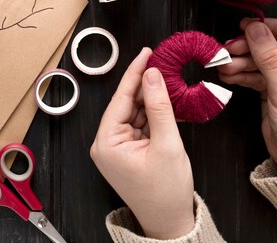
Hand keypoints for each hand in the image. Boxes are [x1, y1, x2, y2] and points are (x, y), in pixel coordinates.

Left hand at [90, 48, 194, 238]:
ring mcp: (117, 147)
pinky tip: (167, 100)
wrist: (170, 223)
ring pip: (135, 112)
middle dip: (145, 84)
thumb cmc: (166, 192)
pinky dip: (154, 113)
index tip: (146, 53)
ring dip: (152, 98)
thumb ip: (160, 107)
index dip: (135, 73)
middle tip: (162, 62)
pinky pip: (140, 124)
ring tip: (169, 78)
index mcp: (106, 143)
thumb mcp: (167, 145)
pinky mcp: (128, 150)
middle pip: (127, 104)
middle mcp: (106, 144)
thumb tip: (153, 76)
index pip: (120, 98)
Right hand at [218, 18, 276, 177]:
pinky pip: (257, 75)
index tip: (246, 26)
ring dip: (242, 62)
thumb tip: (255, 30)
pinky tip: (229, 74)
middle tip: (228, 48)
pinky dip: (242, 74)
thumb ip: (269, 59)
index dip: (271, 28)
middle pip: (276, 46)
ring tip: (224, 65)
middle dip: (250, 48)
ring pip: (263, 60)